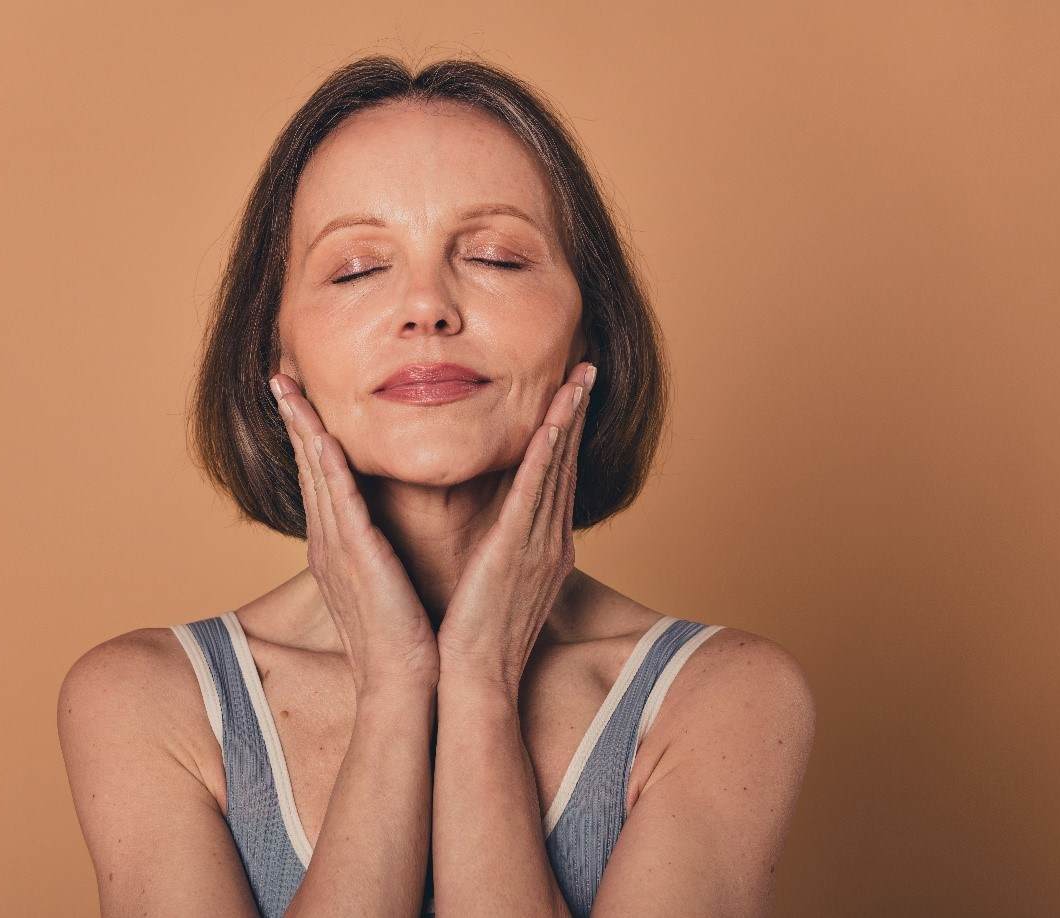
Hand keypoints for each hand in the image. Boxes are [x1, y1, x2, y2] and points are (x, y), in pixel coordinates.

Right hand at [269, 373, 439, 697]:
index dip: (308, 435)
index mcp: (338, 545)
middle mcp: (329, 542)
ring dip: (303, 428)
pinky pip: (341, 504)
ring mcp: (338, 549)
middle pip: (308, 467)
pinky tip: (322, 438)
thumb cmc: (403, 637)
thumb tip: (386, 532)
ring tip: (287, 390)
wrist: (403, 683)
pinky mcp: (358, 559)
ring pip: (316, 475)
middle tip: (278, 377)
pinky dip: (329, 468)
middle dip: (293, 419)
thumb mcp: (385, 582)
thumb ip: (379, 551)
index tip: (300, 399)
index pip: (320, 478)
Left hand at [435, 361, 595, 698]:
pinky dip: (547, 456)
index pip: (555, 480)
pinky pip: (535, 495)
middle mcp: (549, 543)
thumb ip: (502, 557)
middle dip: (576, 413)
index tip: (569, 395)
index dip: (565, 434)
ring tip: (578, 375)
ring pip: (558, 469)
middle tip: (585, 367)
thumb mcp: (496, 590)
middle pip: (566, 464)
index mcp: (542, 551)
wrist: (473, 683)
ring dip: (568, 419)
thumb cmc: (475, 643)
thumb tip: (495, 540)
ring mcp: (539, 547)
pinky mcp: (517, 553)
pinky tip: (553, 422)